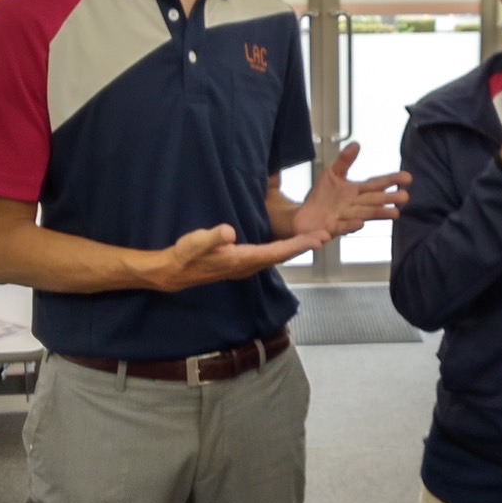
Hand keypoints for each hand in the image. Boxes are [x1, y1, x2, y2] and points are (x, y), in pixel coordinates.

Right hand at [152, 224, 328, 291]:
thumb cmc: (185, 256)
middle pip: (283, 255)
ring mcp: (246, 266)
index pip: (277, 252)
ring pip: (278, 256)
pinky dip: (285, 247)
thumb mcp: (194, 242)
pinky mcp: (243, 262)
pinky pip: (271, 255)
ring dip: (297, 247)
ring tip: (316, 237)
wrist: (174, 272)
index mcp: (242, 260)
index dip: (298, 244)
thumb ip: (212, 237)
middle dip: (304, 245)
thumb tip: (229, 231)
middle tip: (327, 235)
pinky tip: (292, 241)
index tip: (317, 238)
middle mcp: (248, 266)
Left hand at [293, 142, 411, 236]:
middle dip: (389, 199)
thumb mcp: (332, 174)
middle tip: (405, 197)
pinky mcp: (333, 229)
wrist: (305, 217)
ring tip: (395, 214)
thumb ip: (344, 161)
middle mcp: (355, 205)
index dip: (391, 181)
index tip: (407, 178)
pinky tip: (360, 223)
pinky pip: (342, 227)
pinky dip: (351, 226)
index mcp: (356, 191)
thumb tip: (356, 144)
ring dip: (379, 214)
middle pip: (374, 201)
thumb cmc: (322, 197)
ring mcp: (346, 218)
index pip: (376, 185)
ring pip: (365, 214)